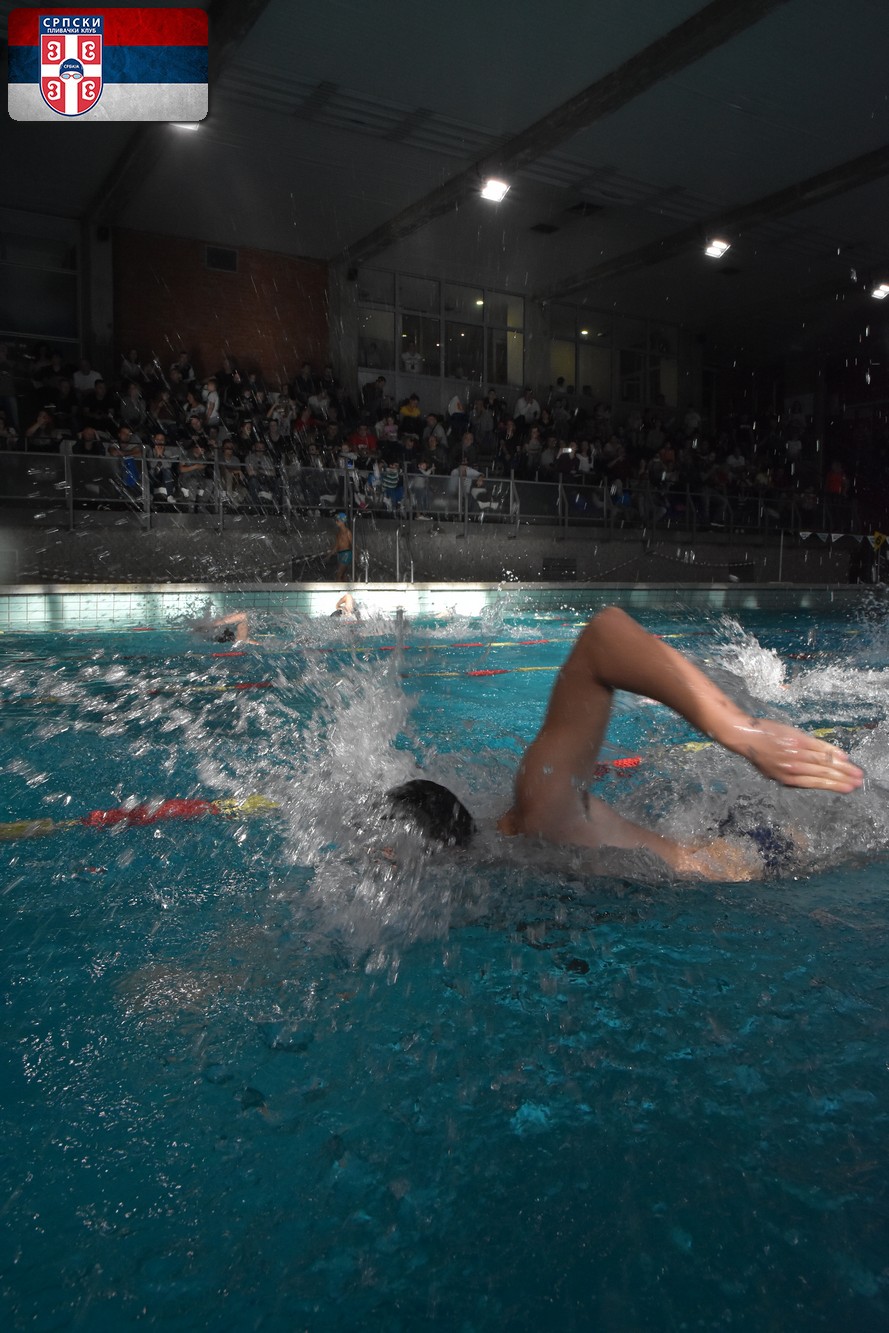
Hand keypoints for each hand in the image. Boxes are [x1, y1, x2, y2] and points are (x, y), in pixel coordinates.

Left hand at [729, 717, 862, 792]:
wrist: (747, 736)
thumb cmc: (759, 755)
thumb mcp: (772, 773)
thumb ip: (790, 778)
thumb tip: (808, 781)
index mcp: (787, 778)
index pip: (816, 783)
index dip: (834, 786)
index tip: (848, 789)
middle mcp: (794, 767)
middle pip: (824, 773)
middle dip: (843, 778)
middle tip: (858, 782)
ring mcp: (797, 752)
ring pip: (824, 761)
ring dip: (842, 767)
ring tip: (856, 771)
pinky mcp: (798, 739)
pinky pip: (819, 746)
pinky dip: (832, 751)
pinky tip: (843, 756)